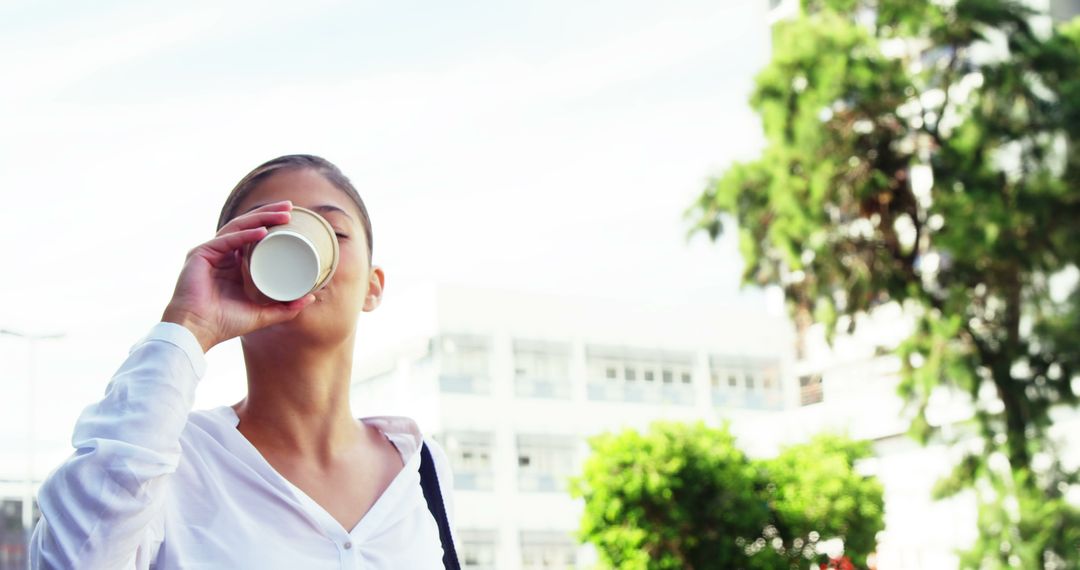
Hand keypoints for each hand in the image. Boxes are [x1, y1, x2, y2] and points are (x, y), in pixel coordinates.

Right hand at [161, 200, 315, 352]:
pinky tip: (262, 231)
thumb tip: (311, 296)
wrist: (198, 332)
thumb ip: (285, 308)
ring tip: (283, 214)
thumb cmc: (224, 324)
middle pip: (247, 226)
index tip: (291, 218)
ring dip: (261, 218)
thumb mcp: (262, 314)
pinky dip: (245, 235)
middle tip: (290, 207)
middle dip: (269, 214)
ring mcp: (209, 252)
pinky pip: (226, 240)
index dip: (270, 224)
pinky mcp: (200, 254)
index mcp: (232, 265)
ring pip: (238, 227)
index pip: (253, 236)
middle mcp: (221, 255)